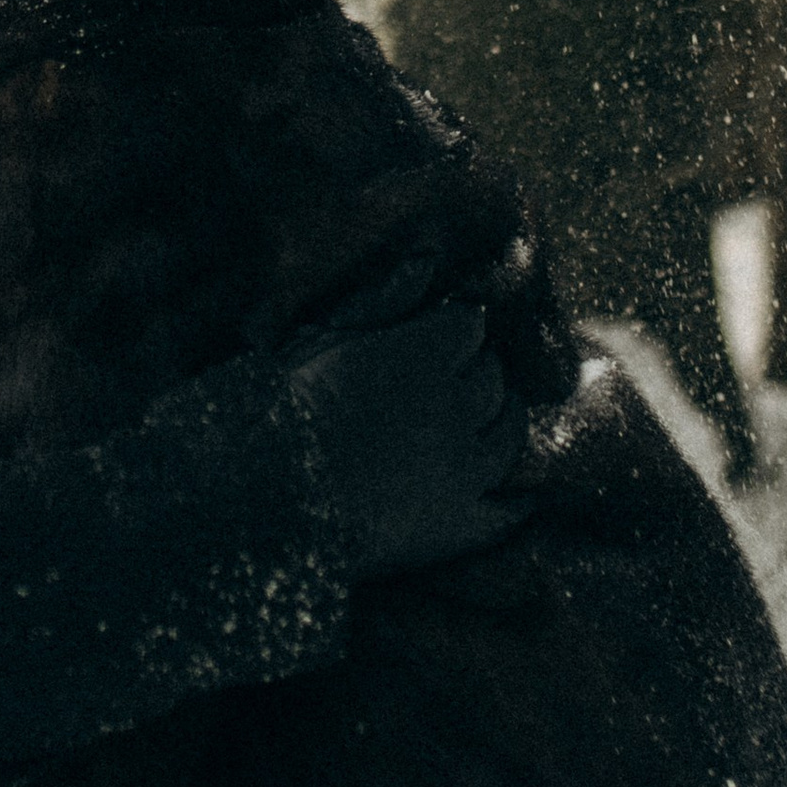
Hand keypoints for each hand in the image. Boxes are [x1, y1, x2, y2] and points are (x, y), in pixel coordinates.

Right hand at [290, 298, 531, 579]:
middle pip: (491, 377)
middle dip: (478, 370)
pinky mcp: (457, 527)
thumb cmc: (277, 409)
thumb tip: (428, 259)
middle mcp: (454, 409)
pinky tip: (525, 496)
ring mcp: (462, 471)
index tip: (443, 331)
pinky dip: (517, 500)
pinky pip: (505, 512)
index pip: (468, 325)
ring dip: (504, 420)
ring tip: (492, 416)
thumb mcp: (322, 339)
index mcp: (421, 355)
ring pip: (510, 436)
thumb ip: (382, 300)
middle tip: (461, 373)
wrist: (262, 501)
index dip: (454, 327)